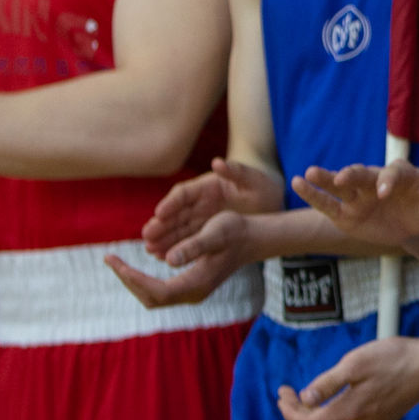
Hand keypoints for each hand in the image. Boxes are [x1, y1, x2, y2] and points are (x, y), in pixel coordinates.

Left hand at [106, 210, 261, 306]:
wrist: (254, 238)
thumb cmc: (235, 231)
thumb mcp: (215, 232)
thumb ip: (192, 247)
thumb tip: (168, 259)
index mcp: (196, 284)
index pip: (155, 290)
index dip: (131, 277)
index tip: (114, 260)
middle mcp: (193, 294)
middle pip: (150, 297)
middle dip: (127, 279)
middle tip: (109, 258)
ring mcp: (192, 292)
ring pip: (153, 296)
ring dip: (133, 279)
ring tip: (115, 261)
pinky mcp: (191, 286)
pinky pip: (160, 289)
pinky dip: (143, 278)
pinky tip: (134, 264)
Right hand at [142, 158, 284, 259]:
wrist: (271, 199)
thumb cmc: (262, 185)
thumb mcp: (253, 179)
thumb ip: (236, 171)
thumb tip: (217, 162)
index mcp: (207, 185)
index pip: (183, 193)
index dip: (170, 203)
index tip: (159, 213)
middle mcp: (200, 201)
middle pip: (176, 212)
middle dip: (161, 224)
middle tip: (147, 236)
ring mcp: (201, 216)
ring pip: (178, 228)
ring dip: (164, 238)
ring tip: (150, 250)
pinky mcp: (205, 230)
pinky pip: (187, 239)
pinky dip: (175, 247)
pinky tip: (163, 257)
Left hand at [279, 332, 418, 419]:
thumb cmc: (395, 359)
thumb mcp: (355, 363)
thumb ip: (328, 383)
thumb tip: (306, 398)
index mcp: (350, 412)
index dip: (290, 412)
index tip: (281, 394)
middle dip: (300, 413)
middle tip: (289, 393)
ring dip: (317, 415)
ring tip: (308, 397)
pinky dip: (335, 415)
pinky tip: (336, 400)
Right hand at [293, 141, 418, 249]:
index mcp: (398, 173)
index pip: (391, 174)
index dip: (387, 182)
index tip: (383, 193)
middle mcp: (374, 181)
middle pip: (361, 175)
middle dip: (351, 175)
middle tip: (341, 177)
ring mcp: (358, 197)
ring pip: (338, 186)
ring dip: (325, 178)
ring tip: (308, 173)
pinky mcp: (346, 215)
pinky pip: (327, 205)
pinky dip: (313, 195)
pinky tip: (297, 183)